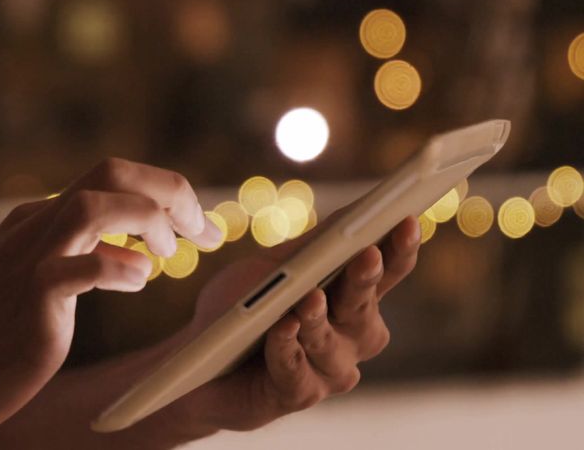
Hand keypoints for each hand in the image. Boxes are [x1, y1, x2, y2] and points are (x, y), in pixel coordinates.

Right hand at [0, 158, 223, 447]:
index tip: (197, 227)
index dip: (164, 193)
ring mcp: (29, 260)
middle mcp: (35, 229)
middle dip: (170, 190)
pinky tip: (136, 283)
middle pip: (111, 171)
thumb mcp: (28, 283)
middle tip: (202, 231)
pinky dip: (121, 267)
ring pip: (95, 203)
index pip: (111, 179)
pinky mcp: (29, 299)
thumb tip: (131, 257)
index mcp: (37, 223)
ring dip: (149, 220)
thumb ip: (72, 260)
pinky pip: (83, 267)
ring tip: (166, 256)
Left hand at [164, 215, 420, 434]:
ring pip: (331, 343)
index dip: (400, 249)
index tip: (408, 220)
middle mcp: (351, 338)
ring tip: (309, 298)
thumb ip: (314, 246)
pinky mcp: (299, 395)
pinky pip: (296, 370)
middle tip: (367, 254)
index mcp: (352, 300)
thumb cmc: (240, 309)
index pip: (387, 273)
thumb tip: (357, 210)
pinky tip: (281, 328)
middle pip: (365, 309)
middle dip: (365, 281)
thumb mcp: (273, 267)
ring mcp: (329, 370)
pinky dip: (287, 347)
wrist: (198, 361)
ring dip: (319, 319)